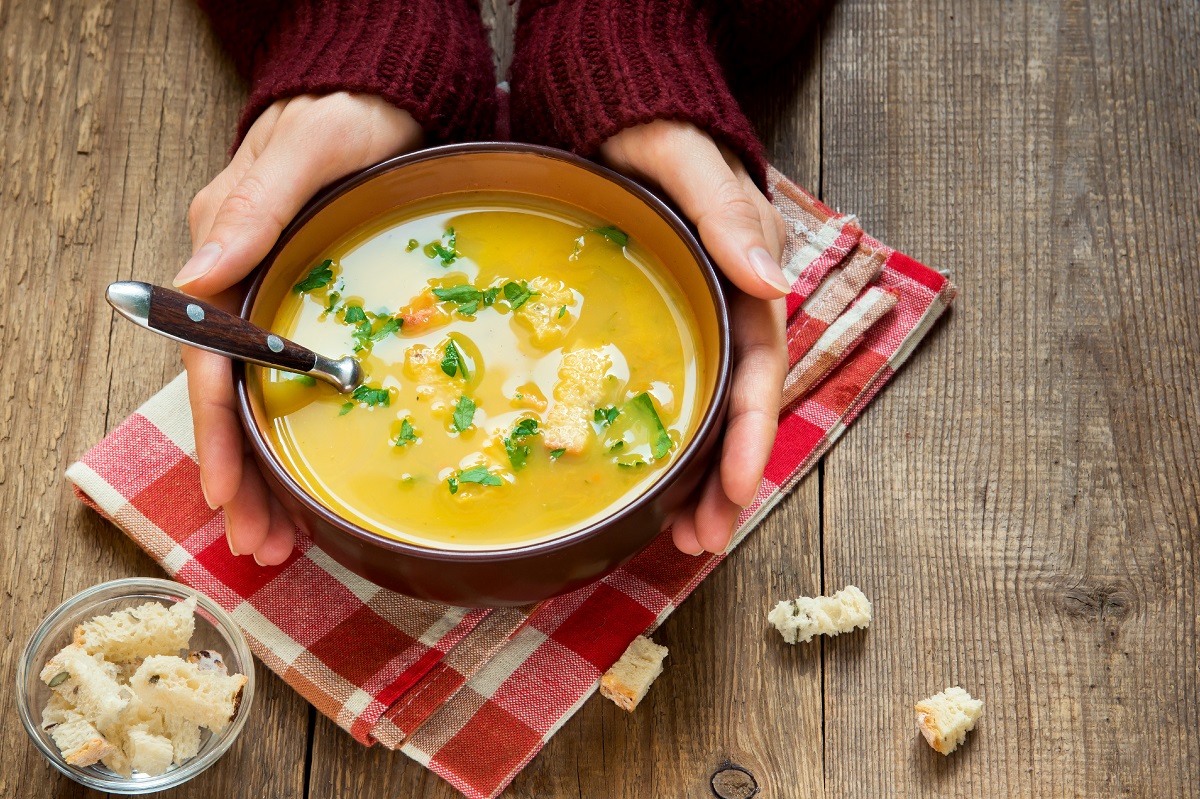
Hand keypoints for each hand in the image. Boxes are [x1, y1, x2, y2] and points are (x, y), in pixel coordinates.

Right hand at [177, 93, 422, 564]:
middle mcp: (245, 288)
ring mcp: (280, 303)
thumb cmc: (340, 119)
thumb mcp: (301, 154)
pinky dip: (301, 439)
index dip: (219, 433)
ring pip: (265, 406)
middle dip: (244, 479)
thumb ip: (251, 212)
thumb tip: (194, 281)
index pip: (212, 362)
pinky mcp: (315, 310)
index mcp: (230, 258)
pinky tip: (310, 486)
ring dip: (270, 477)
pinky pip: (299, 387)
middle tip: (261, 549)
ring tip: (281, 544)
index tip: (225, 494)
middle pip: (235, 402)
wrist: (380, 102)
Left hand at [600, 121, 787, 555]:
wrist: (620, 120)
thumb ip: (729, 215)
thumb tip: (776, 283)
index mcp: (746, 281)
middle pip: (738, 411)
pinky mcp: (667, 331)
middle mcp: (730, 312)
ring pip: (709, 417)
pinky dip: (669, 449)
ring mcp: (698, 326)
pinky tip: (654, 491)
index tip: (733, 489)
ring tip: (679, 542)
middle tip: (699, 544)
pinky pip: (674, 399)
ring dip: (700, 482)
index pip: (759, 370)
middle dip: (725, 482)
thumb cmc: (656, 136)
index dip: (750, 433)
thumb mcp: (689, 162)